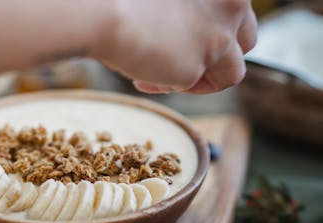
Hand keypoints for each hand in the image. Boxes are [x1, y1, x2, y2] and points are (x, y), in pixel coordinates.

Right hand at [91, 0, 256, 93]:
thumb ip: (188, 12)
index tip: (179, 39)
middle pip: (246, 39)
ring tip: (161, 75)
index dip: (210, 29)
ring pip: (233, 71)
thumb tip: (187, 39)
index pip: (234, 12)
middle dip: (219, 56)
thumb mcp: (171, 0)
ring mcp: (220, 35)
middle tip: (186, 61)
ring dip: (201, 78)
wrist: (104, 13)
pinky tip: (143, 78)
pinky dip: (171, 86)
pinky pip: (195, 86)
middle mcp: (233, 3)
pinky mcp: (202, 63)